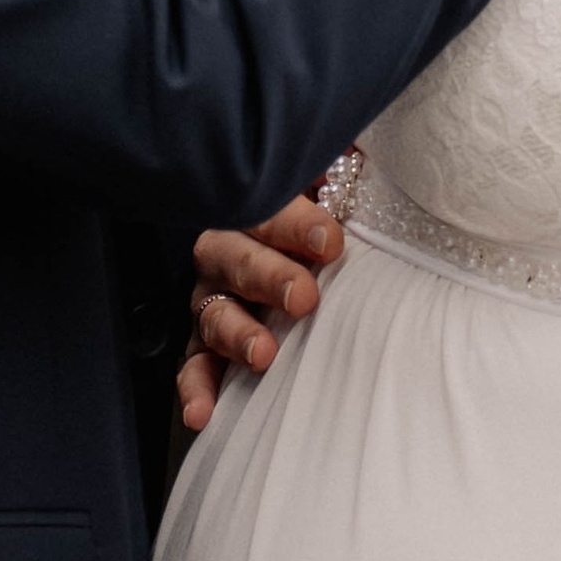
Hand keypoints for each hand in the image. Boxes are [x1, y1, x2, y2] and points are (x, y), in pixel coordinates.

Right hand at [176, 189, 343, 432]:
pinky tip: (202, 414)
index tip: (332, 242)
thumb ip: (354, 167)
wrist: (327, 269)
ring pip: (212, 310)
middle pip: (234, 255)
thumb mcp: (350, 184)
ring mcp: (214, 298)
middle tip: (303, 297)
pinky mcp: (209, 345)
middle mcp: (229, 249)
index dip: (297, 223)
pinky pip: (195, 366)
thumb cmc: (342, 222)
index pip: (269, 206)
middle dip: (267, 275)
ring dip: (236, 331)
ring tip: (264, 354)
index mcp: (260, 206)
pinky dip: (196, 389)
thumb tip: (365, 147)